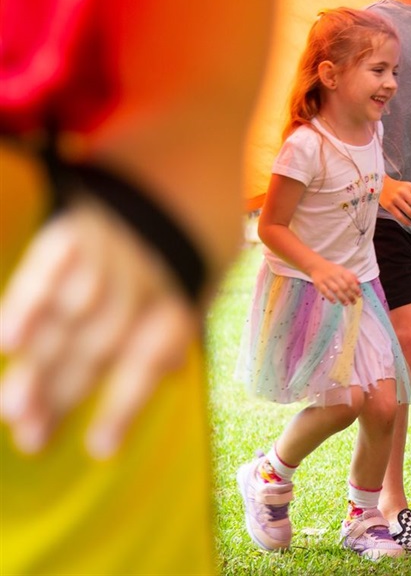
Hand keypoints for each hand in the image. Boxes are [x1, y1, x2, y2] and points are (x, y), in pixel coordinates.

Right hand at [0, 199, 197, 458]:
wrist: (196, 140)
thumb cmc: (202, 214)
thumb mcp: (211, 268)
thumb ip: (184, 320)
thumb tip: (170, 379)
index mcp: (182, 292)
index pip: (150, 360)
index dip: (124, 407)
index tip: (100, 448)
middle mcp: (146, 276)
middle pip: (99, 347)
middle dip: (65, 395)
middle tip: (32, 439)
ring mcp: (109, 248)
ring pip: (68, 318)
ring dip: (38, 365)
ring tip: (12, 410)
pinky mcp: (78, 219)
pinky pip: (48, 264)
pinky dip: (27, 302)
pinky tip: (9, 342)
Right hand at [310, 260, 361, 304]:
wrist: (316, 265)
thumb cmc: (331, 269)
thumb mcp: (342, 270)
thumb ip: (351, 276)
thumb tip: (359, 283)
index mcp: (341, 272)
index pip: (350, 280)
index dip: (355, 288)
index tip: (359, 295)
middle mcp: (334, 275)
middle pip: (344, 287)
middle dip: (350, 295)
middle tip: (354, 302)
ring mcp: (326, 280)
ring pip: (335, 290)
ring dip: (342, 298)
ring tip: (346, 304)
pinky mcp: (319, 283)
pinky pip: (324, 291)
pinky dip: (330, 297)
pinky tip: (334, 302)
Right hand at [380, 177, 410, 225]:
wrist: (381, 185)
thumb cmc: (398, 187)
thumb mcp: (408, 186)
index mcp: (410, 187)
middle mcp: (403, 192)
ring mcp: (395, 199)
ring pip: (409, 212)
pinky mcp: (388, 205)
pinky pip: (399, 216)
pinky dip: (406, 222)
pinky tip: (409, 223)